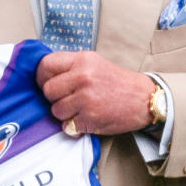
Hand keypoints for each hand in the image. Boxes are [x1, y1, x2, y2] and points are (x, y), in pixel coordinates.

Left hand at [36, 51, 154, 135]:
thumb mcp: (94, 63)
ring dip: (64, 113)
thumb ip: (70, 67)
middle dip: (54, 98)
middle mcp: (83, 77)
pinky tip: (87, 118)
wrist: (144, 99)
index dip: (42, 77)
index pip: (45, 65)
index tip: (47, 83)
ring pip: (55, 110)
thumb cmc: (117, 82)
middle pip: (47, 90)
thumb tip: (43, 75)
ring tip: (80, 109)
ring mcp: (86, 99)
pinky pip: (67, 126)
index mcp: (82, 60)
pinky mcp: (90, 118)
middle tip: (68, 98)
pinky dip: (74, 126)